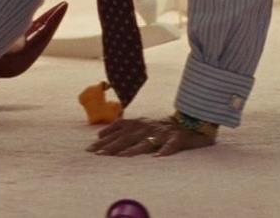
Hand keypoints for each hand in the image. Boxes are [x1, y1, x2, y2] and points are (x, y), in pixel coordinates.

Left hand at [87, 116, 215, 156]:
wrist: (189, 121)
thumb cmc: (160, 127)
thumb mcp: (139, 125)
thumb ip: (120, 128)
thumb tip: (99, 134)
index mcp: (138, 124)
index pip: (117, 132)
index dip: (104, 140)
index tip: (90, 150)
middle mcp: (148, 127)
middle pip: (128, 138)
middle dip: (113, 146)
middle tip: (99, 155)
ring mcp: (162, 133)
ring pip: (147, 142)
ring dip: (134, 149)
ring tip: (122, 157)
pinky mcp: (178, 138)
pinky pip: (171, 145)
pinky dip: (165, 150)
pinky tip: (159, 157)